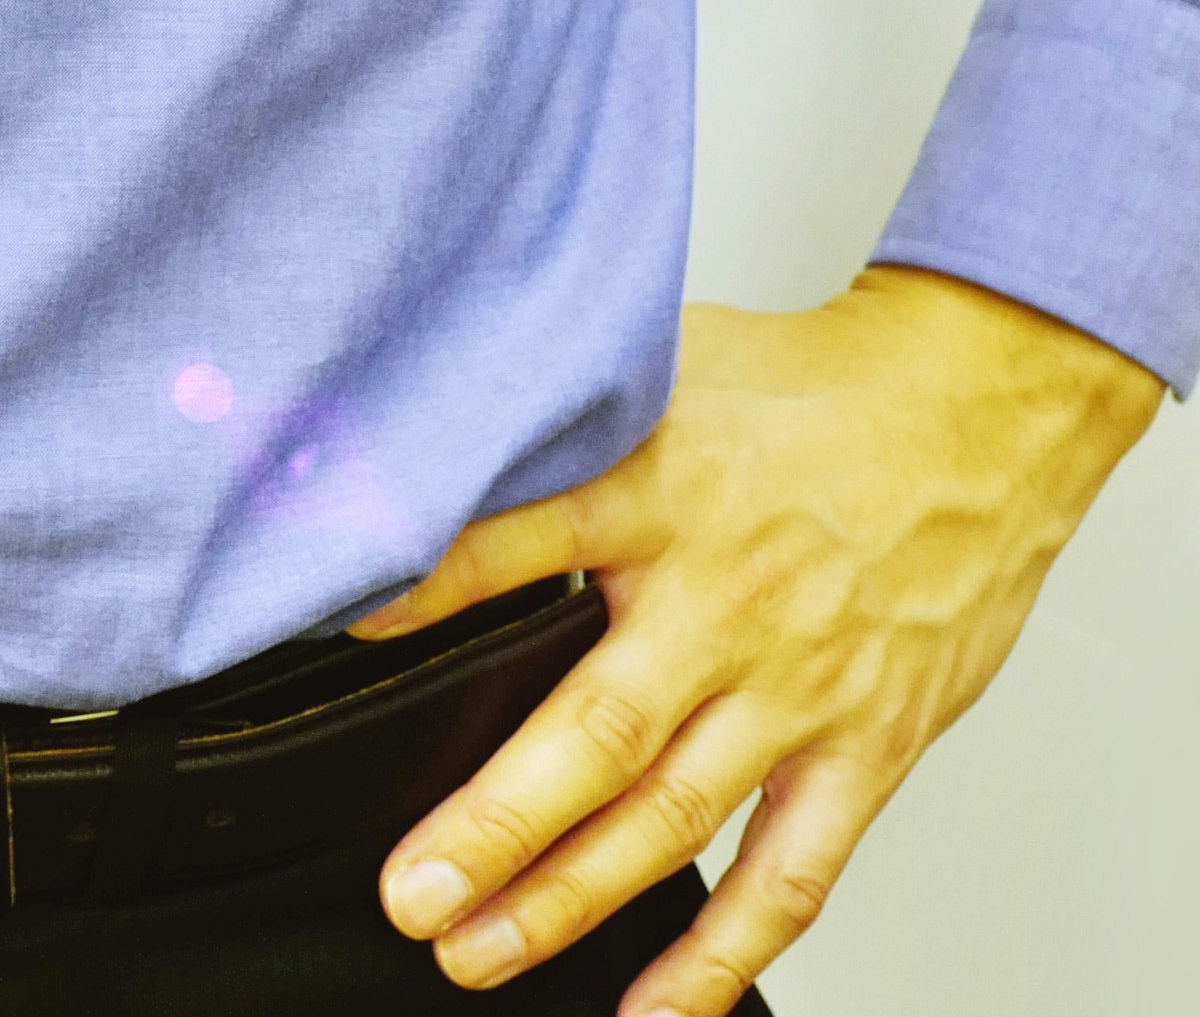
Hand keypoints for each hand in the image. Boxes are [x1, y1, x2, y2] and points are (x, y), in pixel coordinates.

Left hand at [360, 266, 1161, 1013]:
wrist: (976, 414)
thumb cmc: (802, 394)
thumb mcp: (655, 364)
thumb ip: (546, 416)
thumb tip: (411, 428)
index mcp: (659, 493)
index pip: (519, 539)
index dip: (427, 587)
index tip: (342, 627)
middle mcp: (723, 603)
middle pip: (597, 727)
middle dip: (494, 822)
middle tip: (410, 890)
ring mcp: (797, 687)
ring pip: (673, 815)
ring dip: (570, 898)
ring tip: (475, 950)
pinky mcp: (865, 746)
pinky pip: (792, 870)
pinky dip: (725, 952)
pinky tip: (657, 1007)